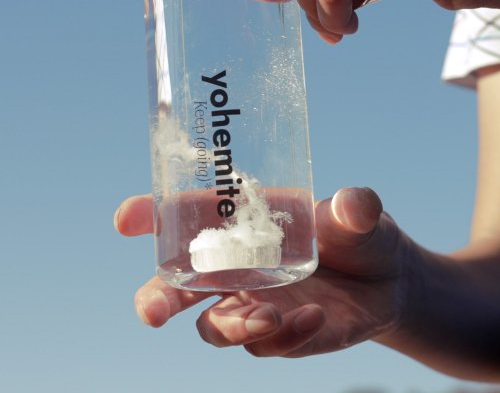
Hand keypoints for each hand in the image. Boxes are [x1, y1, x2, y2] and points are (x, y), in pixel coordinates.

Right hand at [114, 187, 414, 356]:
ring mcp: (254, 303)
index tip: (125, 218)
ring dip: (232, 325)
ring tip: (268, 315)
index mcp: (242, 222)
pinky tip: (315, 317)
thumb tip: (355, 204)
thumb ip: (354, 208)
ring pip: (214, 327)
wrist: (389, 279)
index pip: (185, 217)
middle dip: (157, 298)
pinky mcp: (280, 334)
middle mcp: (237, 266)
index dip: (149, 216)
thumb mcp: (359, 215)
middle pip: (178, 287)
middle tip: (153, 312)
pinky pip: (266, 346)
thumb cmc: (359, 233)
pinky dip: (285, 336)